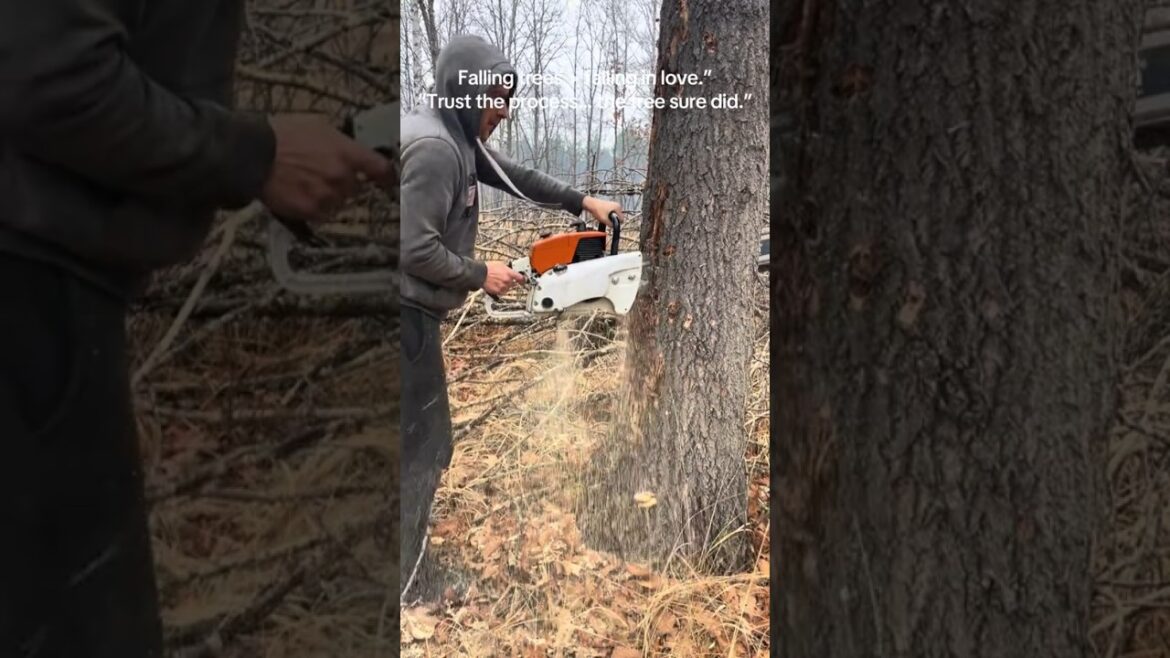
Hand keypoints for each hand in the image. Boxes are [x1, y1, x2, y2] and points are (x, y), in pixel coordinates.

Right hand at [259, 114, 391, 221]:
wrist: (252, 153)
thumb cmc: (282, 134)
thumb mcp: (317, 125)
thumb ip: (340, 141)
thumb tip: (351, 150)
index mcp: (347, 153)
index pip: (380, 169)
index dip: (386, 176)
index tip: (387, 181)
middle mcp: (342, 177)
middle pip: (355, 188)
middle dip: (344, 183)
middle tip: (322, 175)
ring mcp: (327, 196)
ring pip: (338, 203)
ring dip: (329, 197)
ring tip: (307, 184)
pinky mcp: (310, 211)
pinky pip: (322, 214)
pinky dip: (314, 208)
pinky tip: (299, 194)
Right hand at [483, 261, 524, 295]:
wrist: (480, 273)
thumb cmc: (488, 268)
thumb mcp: (501, 264)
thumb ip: (508, 269)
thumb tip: (511, 270)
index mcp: (509, 273)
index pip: (520, 278)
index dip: (522, 280)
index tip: (523, 281)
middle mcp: (508, 281)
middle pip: (513, 283)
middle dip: (510, 282)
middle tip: (504, 279)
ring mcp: (503, 287)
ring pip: (507, 288)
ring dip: (505, 286)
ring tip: (498, 281)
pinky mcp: (497, 291)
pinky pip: (502, 292)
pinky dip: (500, 290)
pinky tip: (496, 285)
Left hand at [582, 196, 623, 227]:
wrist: (590, 204)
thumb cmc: (597, 210)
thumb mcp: (604, 220)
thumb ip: (610, 225)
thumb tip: (614, 227)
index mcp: (618, 208)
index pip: (622, 219)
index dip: (616, 223)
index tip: (610, 223)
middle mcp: (617, 205)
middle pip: (618, 217)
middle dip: (613, 220)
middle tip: (606, 219)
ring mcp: (614, 205)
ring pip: (615, 216)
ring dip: (610, 218)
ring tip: (604, 217)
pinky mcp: (611, 206)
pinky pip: (612, 214)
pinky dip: (608, 216)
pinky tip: (603, 215)